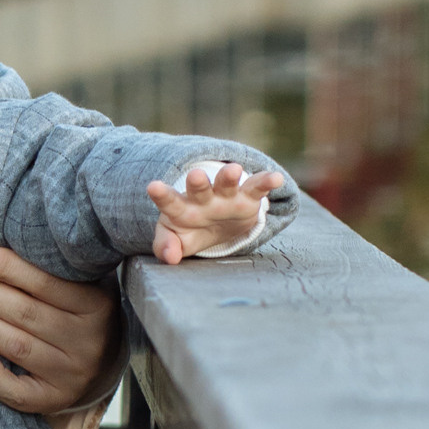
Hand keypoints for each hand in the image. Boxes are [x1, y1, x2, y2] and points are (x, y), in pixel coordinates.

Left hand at [0, 247, 121, 414]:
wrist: (102, 361)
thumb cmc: (76, 312)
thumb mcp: (77, 286)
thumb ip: (48, 270)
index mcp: (96, 305)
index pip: (46, 283)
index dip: (7, 267)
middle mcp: (86, 342)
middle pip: (26, 313)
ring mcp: (70, 374)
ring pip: (17, 346)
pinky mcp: (53, 399)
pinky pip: (18, 392)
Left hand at [147, 161, 283, 264]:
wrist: (215, 225)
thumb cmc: (189, 230)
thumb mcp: (175, 239)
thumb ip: (166, 246)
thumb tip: (170, 257)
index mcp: (182, 208)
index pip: (169, 202)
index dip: (162, 195)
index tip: (153, 186)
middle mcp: (203, 198)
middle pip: (199, 188)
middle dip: (198, 182)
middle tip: (196, 175)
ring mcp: (225, 195)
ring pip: (226, 183)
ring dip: (229, 177)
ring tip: (234, 170)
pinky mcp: (247, 197)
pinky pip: (257, 187)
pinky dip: (266, 181)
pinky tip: (276, 178)